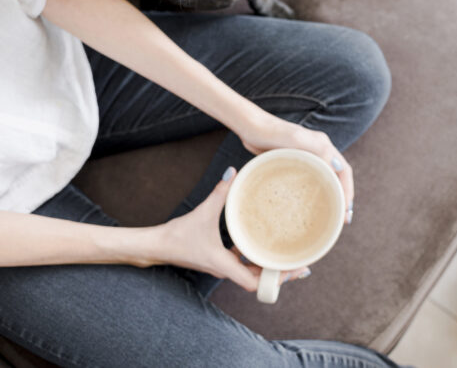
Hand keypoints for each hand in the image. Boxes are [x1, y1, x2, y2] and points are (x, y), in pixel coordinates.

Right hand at [153, 171, 308, 291]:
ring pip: (251, 273)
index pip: (256, 283)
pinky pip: (242, 264)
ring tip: (288, 255)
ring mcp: (222, 267)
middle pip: (259, 281)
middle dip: (279, 274)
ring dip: (268, 267)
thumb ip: (220, 192)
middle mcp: (226, 270)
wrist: (156, 246)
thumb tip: (232, 172)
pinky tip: (262, 244)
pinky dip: (255, 258)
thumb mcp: (203, 212)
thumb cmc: (178, 235)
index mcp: (224, 265)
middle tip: (300, 263)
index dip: (276, 279)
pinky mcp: (218, 260)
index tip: (293, 268)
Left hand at [240, 113, 353, 222]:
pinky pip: (310, 180)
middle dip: (343, 196)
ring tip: (331, 215)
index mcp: (324, 146)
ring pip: (325, 179)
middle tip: (342, 218)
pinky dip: (315, 193)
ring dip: (331, 196)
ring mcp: (306, 157)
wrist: (251, 128)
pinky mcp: (294, 163)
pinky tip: (309, 205)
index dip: (348, 190)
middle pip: (338, 176)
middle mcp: (319, 151)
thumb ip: (319, 151)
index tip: (346, 209)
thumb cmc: (273, 133)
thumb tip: (336, 168)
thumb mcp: (297, 140)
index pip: (344, 171)